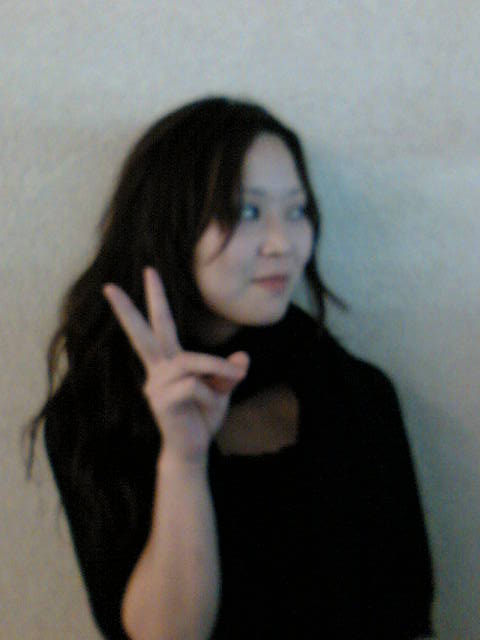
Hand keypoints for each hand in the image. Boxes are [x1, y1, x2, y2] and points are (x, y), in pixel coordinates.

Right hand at [103, 267, 248, 462]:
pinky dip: (210, 391)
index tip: (149, 271)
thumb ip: (228, 372)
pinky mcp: (161, 400)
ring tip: (234, 378)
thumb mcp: (222, 391)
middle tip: (110, 285)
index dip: (156, 299)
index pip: (161, 325)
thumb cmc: (203, 417)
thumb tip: (243, 357)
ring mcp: (156, 384)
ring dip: (216, 369)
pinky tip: (209, 405)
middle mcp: (158, 369)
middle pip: (144, 333)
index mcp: (170, 362)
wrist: (193, 449)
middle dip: (130, 308)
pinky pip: (193, 384)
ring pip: (190, 361)